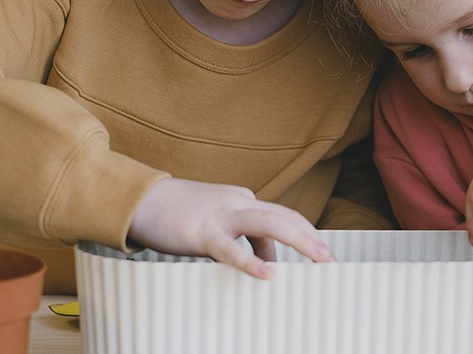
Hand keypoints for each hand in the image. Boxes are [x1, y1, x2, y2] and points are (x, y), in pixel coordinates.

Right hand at [128, 177, 333, 278]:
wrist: (141, 200)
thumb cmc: (179, 214)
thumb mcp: (218, 224)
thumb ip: (243, 238)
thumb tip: (269, 260)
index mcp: (243, 201)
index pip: (284, 215)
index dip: (307, 233)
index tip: (323, 255)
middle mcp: (238, 203)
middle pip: (285, 216)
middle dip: (312, 238)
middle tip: (331, 260)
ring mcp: (221, 215)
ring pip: (268, 223)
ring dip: (299, 241)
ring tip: (319, 260)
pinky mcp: (201, 232)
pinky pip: (230, 248)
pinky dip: (251, 259)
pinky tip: (267, 273)